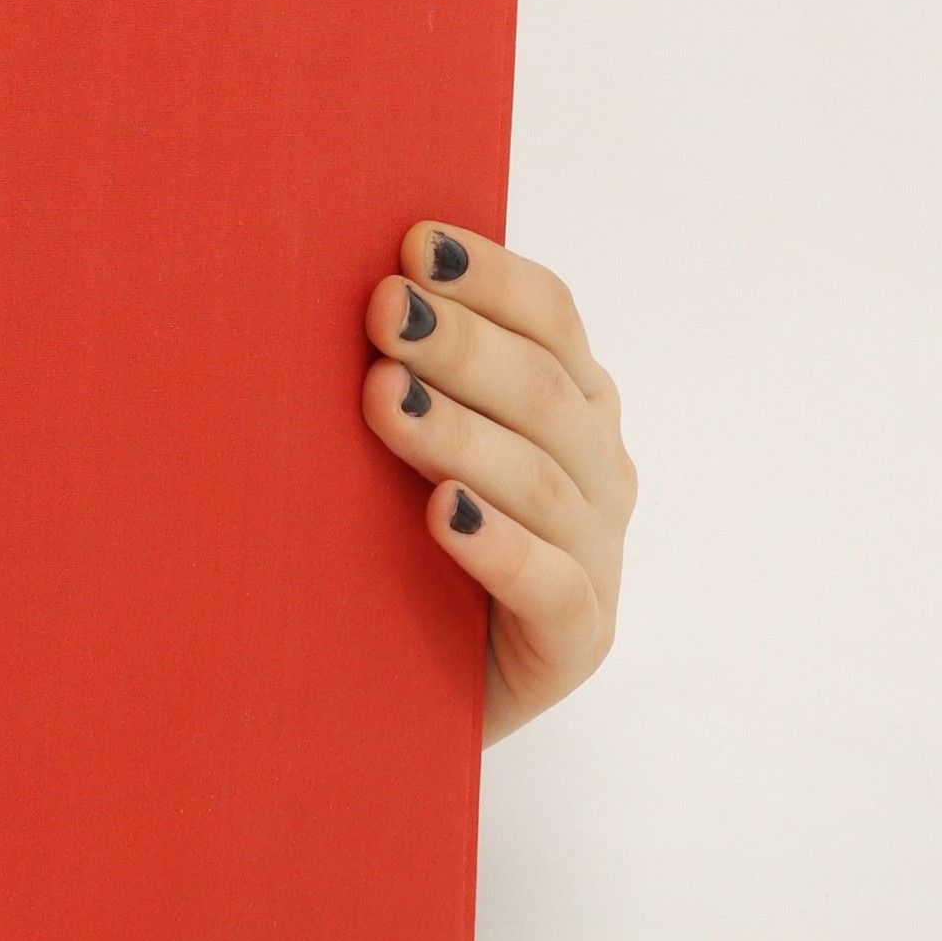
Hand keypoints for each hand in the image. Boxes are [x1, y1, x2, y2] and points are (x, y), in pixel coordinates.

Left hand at [361, 223, 634, 744]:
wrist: (406, 696)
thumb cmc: (394, 551)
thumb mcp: (397, 455)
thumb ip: (401, 376)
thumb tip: (343, 290)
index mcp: (570, 404)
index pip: (551, 318)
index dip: (490, 277)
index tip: (412, 244)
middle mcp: (598, 469)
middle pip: (543, 390)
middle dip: (461, 345)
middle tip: (383, 312)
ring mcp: (596, 555)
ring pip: (541, 480)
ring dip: (459, 431)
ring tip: (386, 399)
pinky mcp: (577, 641)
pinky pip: (550, 586)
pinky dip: (498, 546)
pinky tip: (443, 513)